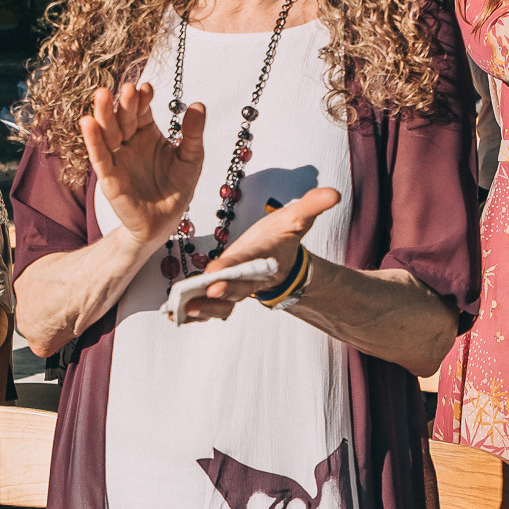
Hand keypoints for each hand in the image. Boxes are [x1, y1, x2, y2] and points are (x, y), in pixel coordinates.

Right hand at [79, 81, 203, 248]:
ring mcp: (116, 157)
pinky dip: (93, 140)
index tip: (145, 88)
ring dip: (103, 114)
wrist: (164, 222)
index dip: (142, 99)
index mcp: (147, 132)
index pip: (142, 110)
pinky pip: (99, 156)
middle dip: (124, 103)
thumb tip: (198, 105)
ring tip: (102, 95)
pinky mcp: (108, 176)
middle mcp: (128, 141)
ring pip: (107, 132)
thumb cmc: (177, 188)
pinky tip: (88, 123)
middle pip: (123, 117)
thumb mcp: (191, 159)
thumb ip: (193, 134)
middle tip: (127, 88)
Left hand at [180, 187, 344, 320]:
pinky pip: (211, 308)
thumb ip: (312, 206)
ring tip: (181, 310)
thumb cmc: (283, 236)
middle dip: (219, 292)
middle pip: (235, 288)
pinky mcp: (226, 294)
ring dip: (203, 309)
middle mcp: (251, 277)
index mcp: (265, 258)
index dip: (233, 270)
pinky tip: (174, 315)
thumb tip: (335, 193)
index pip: (248, 263)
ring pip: (221, 304)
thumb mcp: (297, 217)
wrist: (280, 259)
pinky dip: (195, 313)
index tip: (216, 274)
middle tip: (201, 294)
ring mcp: (238, 289)